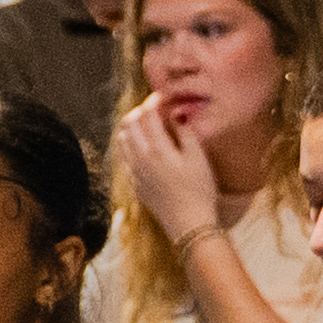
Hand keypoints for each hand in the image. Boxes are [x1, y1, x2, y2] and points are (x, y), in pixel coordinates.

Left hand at [116, 92, 226, 249]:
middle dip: (140, 111)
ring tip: (149, 126)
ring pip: (122, 139)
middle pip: (129, 123)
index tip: (163, 97)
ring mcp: (135, 172)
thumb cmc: (199, 190)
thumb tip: (176, 114)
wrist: (189, 224)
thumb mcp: (198, 157)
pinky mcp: (135, 184)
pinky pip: (126, 157)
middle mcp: (140, 158)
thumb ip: (185, 131)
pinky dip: (132, 145)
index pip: (147, 114)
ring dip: (132, 127)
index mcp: (157, 148)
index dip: (154, 100)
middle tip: (155, 109)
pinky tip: (146, 148)